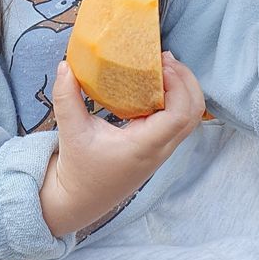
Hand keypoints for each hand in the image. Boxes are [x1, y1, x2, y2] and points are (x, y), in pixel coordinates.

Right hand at [39, 51, 204, 237]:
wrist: (79, 201)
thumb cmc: (77, 169)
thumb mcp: (70, 131)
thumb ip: (66, 96)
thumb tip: (65, 65)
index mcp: (143, 147)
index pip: (178, 116)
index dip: (178, 86)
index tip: (161, 64)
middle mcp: (159, 150)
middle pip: (194, 114)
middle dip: (187, 81)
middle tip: (165, 58)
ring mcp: (161, 151)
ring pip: (190, 118)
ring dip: (184, 89)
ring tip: (163, 66)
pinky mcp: (157, 148)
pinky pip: (178, 121)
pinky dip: (176, 98)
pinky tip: (157, 83)